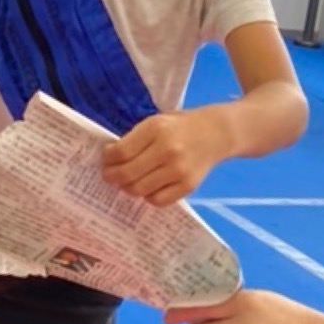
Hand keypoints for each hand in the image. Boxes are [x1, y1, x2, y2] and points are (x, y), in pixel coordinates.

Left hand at [103, 109, 228, 205]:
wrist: (217, 133)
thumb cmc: (180, 127)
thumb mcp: (156, 122)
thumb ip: (135, 139)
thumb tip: (110, 160)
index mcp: (156, 129)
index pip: (120, 152)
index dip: (108, 159)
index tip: (107, 159)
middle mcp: (167, 150)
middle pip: (127, 174)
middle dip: (112, 176)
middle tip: (110, 175)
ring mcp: (179, 170)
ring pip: (139, 190)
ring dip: (127, 188)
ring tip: (128, 181)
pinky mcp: (188, 186)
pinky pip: (157, 200)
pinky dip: (147, 196)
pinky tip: (148, 187)